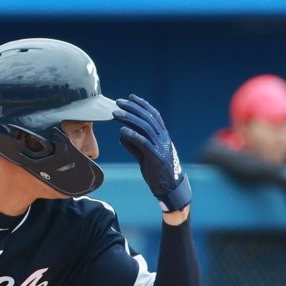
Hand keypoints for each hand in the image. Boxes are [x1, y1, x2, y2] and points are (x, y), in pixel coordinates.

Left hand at [114, 94, 191, 211]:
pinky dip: (132, 134)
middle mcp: (163, 138)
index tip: (130, 97)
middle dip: (132, 108)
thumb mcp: (145, 156)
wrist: (169, 188)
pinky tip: (122, 130)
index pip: (153, 114)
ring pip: (145, 127)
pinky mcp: (155, 156)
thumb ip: (135, 145)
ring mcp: (160, 147)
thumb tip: (122, 134)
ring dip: (129, 118)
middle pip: (148, 117)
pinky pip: (143, 142)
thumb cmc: (157, 173)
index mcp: (163, 136)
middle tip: (119, 102)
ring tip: (116, 113)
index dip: (142, 104)